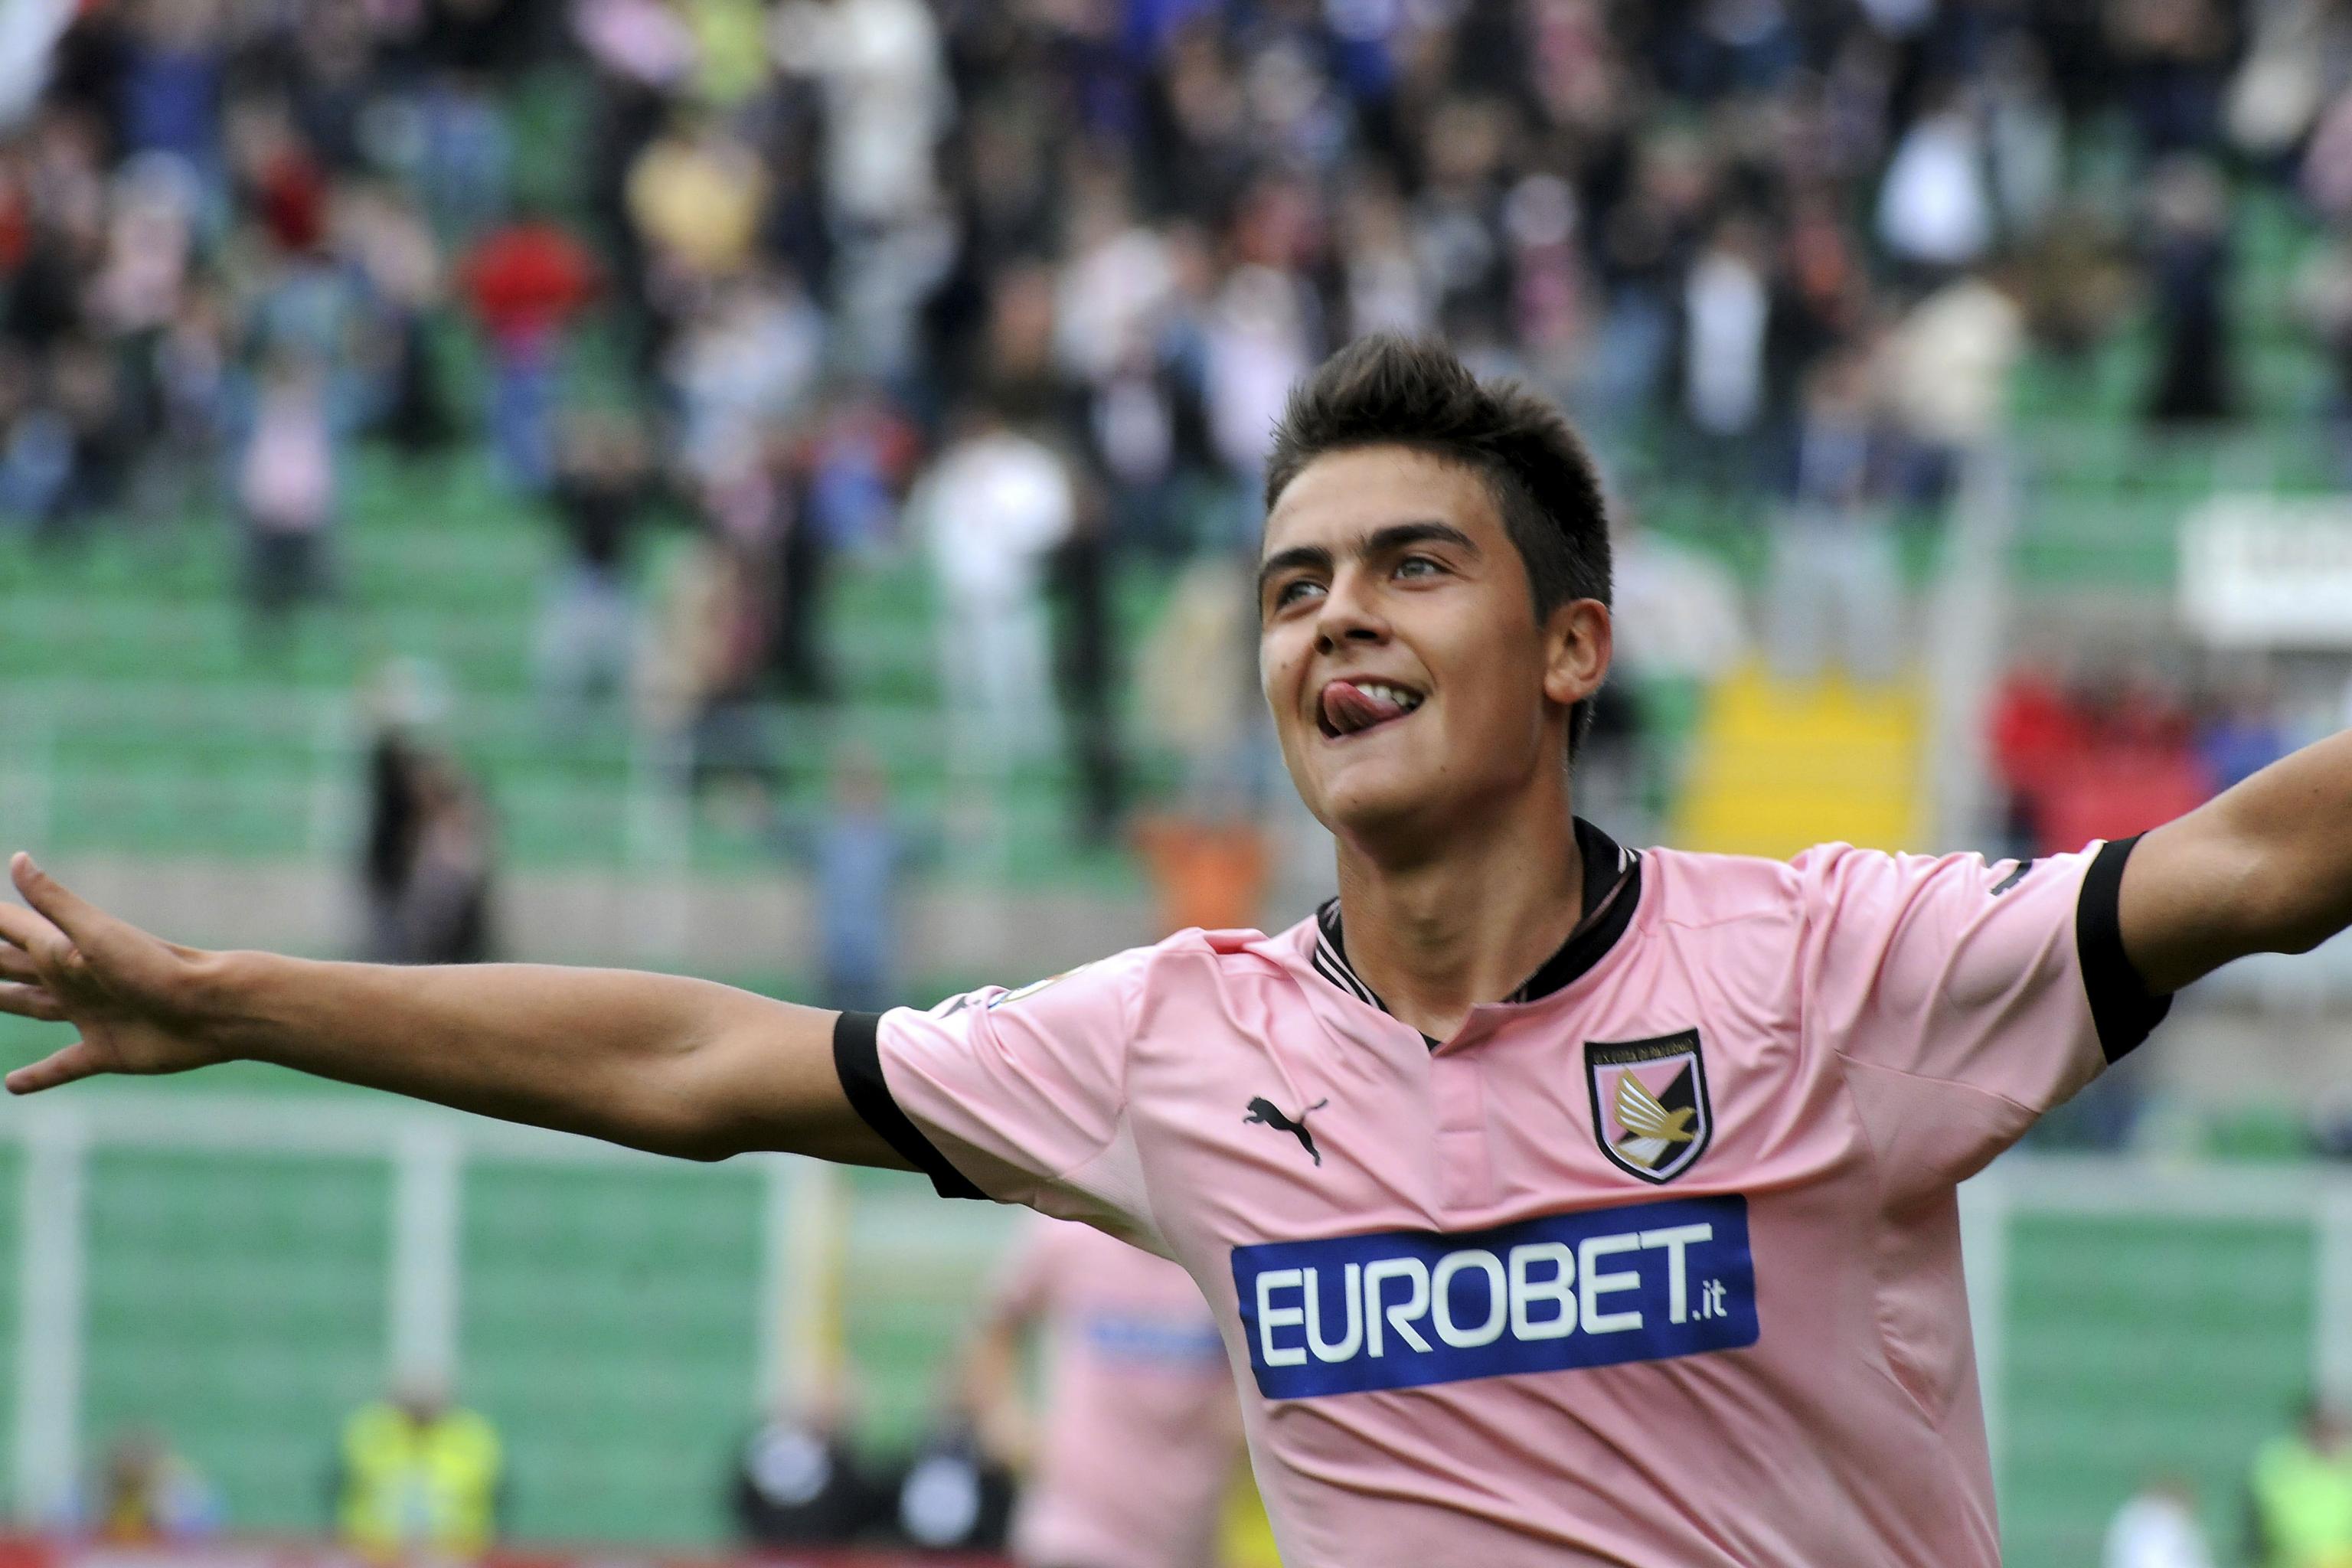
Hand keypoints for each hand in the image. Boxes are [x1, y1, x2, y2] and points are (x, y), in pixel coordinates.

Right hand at [0, 854, 232, 1093]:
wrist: (213, 1008)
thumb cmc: (156, 966)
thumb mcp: (96, 935)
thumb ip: (55, 904)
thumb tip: (19, 858)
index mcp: (64, 951)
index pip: (11, 929)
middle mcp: (72, 981)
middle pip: (13, 967)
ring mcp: (89, 1015)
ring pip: (32, 1007)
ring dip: (5, 1001)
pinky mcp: (105, 1052)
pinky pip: (62, 1066)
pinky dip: (38, 1076)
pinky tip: (13, 1084)